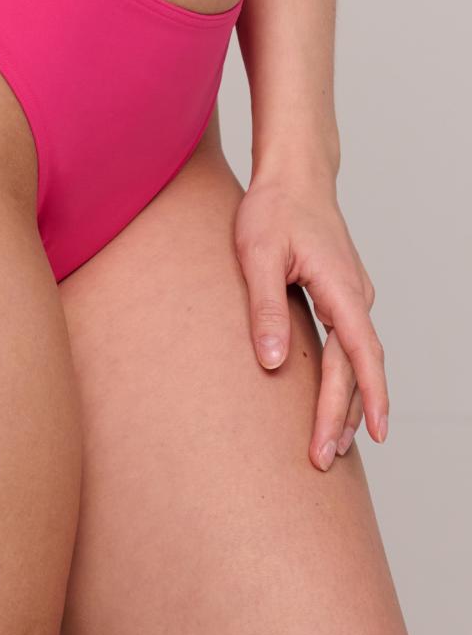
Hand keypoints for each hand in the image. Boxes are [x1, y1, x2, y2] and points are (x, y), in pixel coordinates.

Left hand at [233, 171, 387, 471]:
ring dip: (348, 401)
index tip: (375, 437)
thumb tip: (274, 363)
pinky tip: (331, 396)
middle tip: (324, 459)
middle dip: (345, 415)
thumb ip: (266, 308)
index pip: (361, 355)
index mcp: (340, 288)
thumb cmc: (273, 209)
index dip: (369, 399)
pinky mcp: (338, 293)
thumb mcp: (258, 255)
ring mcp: (350, 295)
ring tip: (335, 443)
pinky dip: (344, 376)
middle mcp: (354, 296)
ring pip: (356, 358)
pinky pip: (348, 344)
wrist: (293, 175)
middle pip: (357, 366)